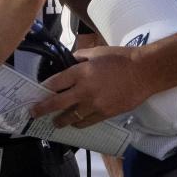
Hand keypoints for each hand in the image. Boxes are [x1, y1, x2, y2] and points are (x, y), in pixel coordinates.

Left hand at [30, 46, 153, 127]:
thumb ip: (80, 57)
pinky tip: (74, 123)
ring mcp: (94, 104)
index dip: (44, 88)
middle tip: (33, 113)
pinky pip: (86, 122)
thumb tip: (70, 61)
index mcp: (81, 72)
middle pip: (57, 103)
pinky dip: (78, 123)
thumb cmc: (121, 58)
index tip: (38, 91)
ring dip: (60, 120)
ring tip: (54, 122)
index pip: (55, 82)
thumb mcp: (97, 52)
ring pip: (71, 117)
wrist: (144, 72)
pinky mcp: (104, 114)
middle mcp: (84, 90)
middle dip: (42, 109)